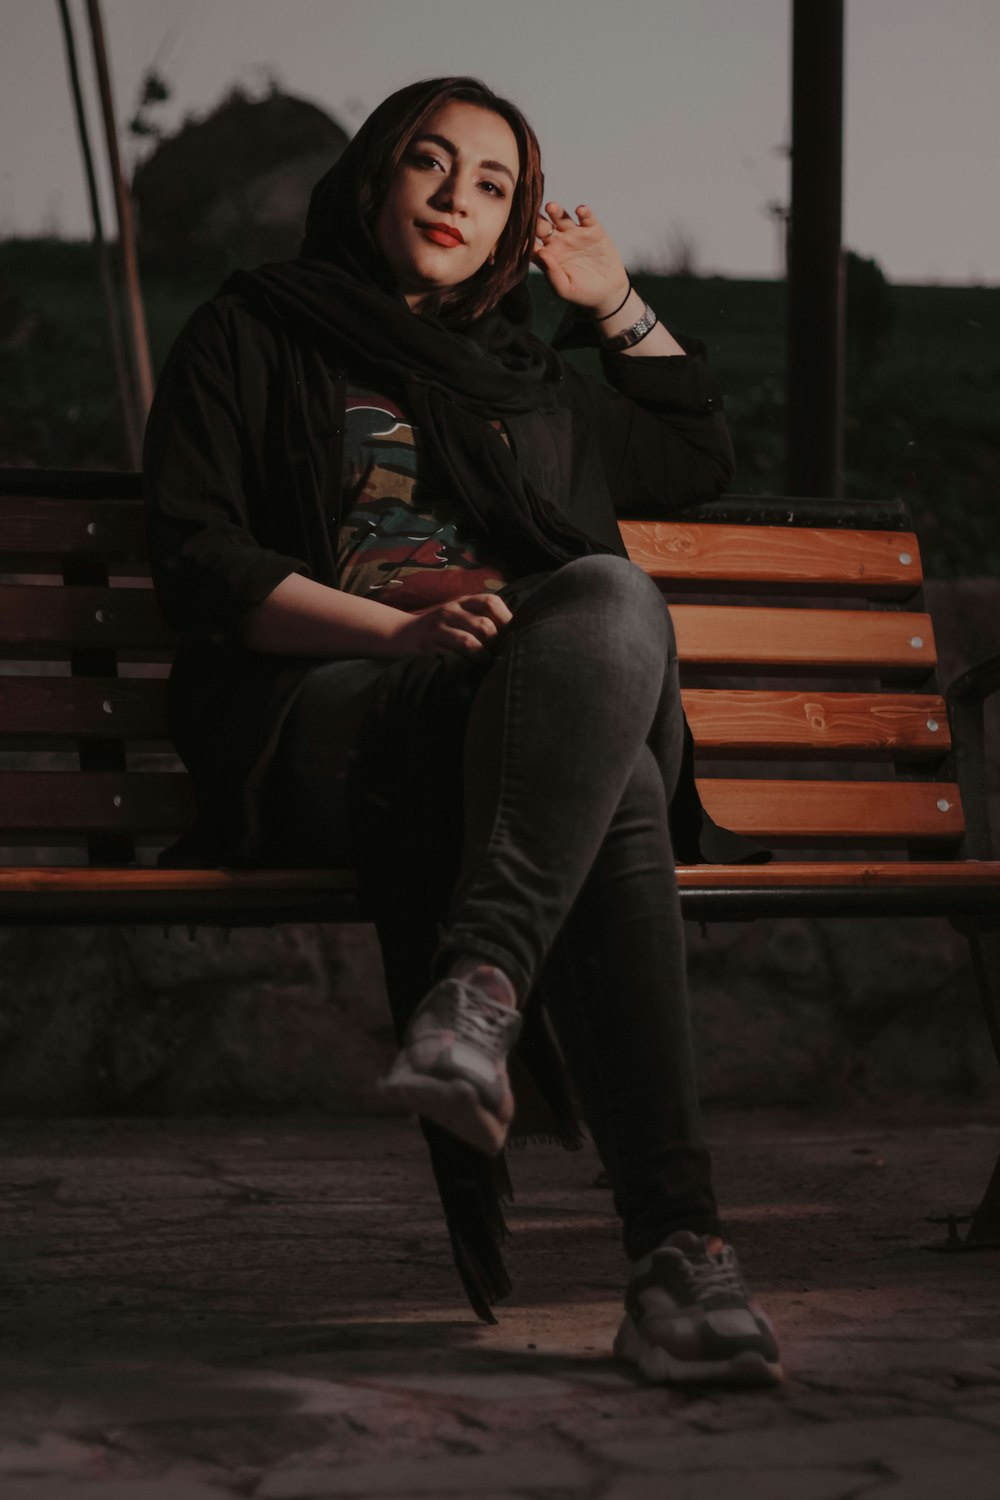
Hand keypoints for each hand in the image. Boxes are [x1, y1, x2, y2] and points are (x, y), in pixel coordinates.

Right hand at [388, 592, 512, 657]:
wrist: (400, 634)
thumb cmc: (441, 630)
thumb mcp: (460, 616)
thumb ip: (484, 620)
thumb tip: (517, 635)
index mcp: (464, 602)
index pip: (492, 602)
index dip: (506, 619)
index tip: (511, 637)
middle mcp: (451, 610)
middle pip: (484, 624)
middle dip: (495, 644)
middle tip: (499, 657)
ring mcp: (437, 627)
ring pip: (468, 641)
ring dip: (481, 658)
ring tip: (485, 667)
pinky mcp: (427, 645)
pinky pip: (450, 655)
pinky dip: (463, 665)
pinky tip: (468, 671)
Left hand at [532, 201, 629, 317]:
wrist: (608, 292)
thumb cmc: (582, 293)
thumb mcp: (565, 288)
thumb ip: (552, 273)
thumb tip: (541, 253)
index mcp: (547, 255)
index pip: (531, 243)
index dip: (524, 238)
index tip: (518, 234)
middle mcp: (558, 241)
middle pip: (543, 226)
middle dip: (537, 220)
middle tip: (533, 216)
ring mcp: (574, 233)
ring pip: (561, 217)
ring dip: (555, 210)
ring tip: (551, 207)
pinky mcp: (593, 229)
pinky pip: (586, 217)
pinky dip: (584, 211)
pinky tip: (580, 211)